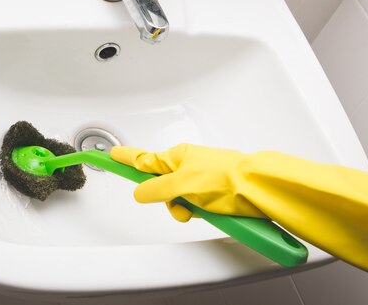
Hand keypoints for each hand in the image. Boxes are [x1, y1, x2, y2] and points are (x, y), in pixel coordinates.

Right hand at [110, 143, 265, 221]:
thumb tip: (140, 192)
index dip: (126, 158)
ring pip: (177, 200)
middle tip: (179, 205)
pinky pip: (194, 206)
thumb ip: (156, 190)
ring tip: (199, 209)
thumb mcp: (181, 185)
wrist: (257, 188)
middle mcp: (187, 165)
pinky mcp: (212, 193)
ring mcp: (200, 179)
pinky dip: (198, 212)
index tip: (110, 154)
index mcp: (177, 156)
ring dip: (184, 209)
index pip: (143, 159)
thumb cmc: (224, 179)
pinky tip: (208, 212)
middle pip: (161, 187)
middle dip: (166, 201)